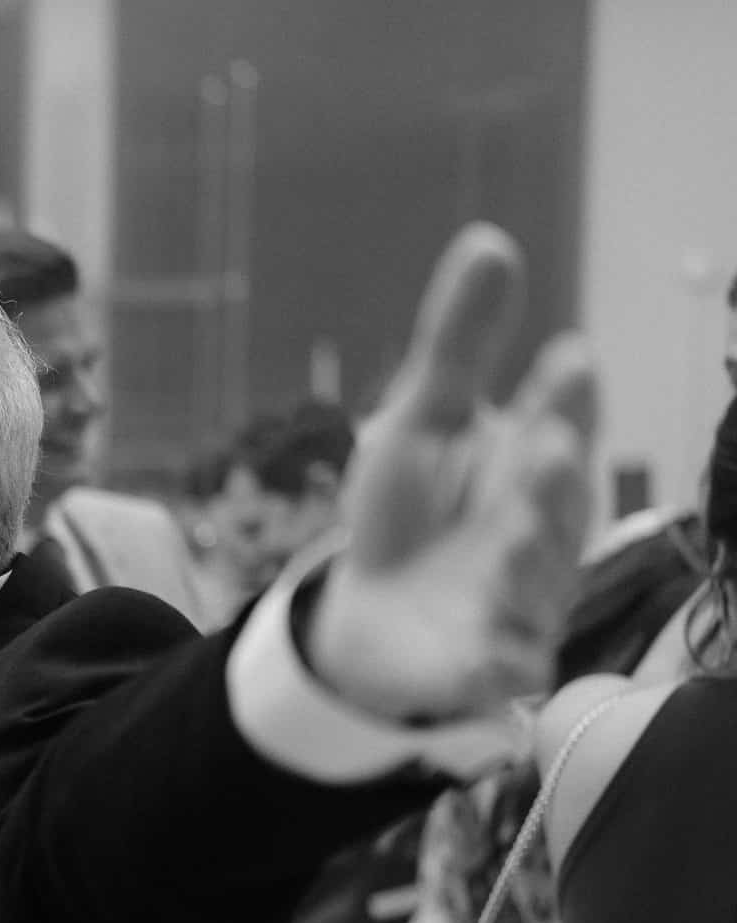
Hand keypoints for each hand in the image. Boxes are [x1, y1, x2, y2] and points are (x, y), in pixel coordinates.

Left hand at [306, 224, 601, 721]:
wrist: (367, 620)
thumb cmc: (411, 513)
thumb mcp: (422, 420)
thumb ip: (459, 344)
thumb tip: (489, 240)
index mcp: (534, 466)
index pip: (559, 422)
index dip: (564, 397)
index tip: (566, 357)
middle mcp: (541, 534)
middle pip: (556, 506)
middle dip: (553, 480)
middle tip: (547, 447)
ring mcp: (517, 604)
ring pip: (535, 586)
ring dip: (527, 563)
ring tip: (510, 539)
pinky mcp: (485, 669)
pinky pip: (502, 672)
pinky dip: (501, 669)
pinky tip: (499, 667)